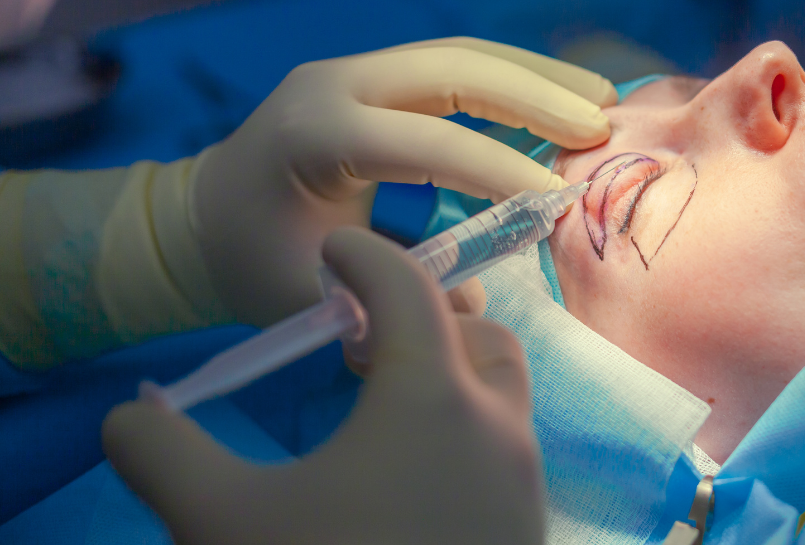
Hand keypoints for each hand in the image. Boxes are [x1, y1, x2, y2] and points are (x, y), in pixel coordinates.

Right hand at [103, 226, 542, 544]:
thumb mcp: (220, 521)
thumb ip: (162, 452)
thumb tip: (132, 413)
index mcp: (433, 398)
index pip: (408, 288)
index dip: (366, 255)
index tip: (332, 248)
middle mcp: (497, 429)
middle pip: (480, 337)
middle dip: (426, 318)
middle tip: (359, 339)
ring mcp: (523, 486)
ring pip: (503, 398)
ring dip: (453, 377)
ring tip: (381, 405)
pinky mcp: (525, 533)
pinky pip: (505, 454)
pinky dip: (465, 432)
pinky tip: (407, 477)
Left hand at [192, 37, 616, 325]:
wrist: (200, 223)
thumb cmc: (251, 265)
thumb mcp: (312, 299)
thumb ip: (394, 305)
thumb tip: (475, 310)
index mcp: (314, 136)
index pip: (423, 141)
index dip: (495, 169)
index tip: (556, 200)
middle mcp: (335, 85)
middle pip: (453, 68)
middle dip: (534, 95)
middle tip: (601, 125)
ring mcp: (355, 73)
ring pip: (461, 55)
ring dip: (535, 75)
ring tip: (600, 101)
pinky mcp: (374, 79)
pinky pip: (453, 68)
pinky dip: (512, 81)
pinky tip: (558, 101)